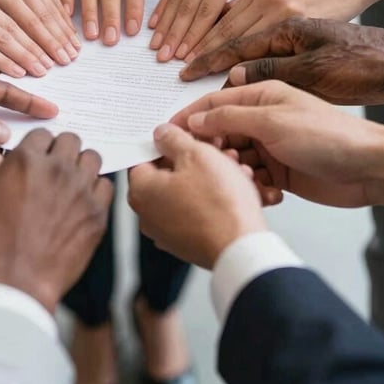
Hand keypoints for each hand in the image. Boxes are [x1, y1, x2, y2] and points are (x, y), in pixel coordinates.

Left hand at [0, 0, 80, 66]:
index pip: (25, 26)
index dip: (38, 48)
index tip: (46, 66)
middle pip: (43, 19)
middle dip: (56, 44)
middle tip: (66, 62)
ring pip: (51, 9)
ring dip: (64, 32)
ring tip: (73, 51)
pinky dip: (63, 16)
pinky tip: (69, 30)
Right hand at [0, 130, 113, 312]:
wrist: (13, 286)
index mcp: (25, 161)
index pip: (42, 133)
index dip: (37, 145)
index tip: (35, 156)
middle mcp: (57, 169)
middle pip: (71, 140)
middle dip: (61, 149)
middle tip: (53, 167)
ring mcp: (80, 191)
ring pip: (92, 158)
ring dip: (81, 165)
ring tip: (71, 181)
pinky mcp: (96, 214)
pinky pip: (106, 187)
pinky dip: (96, 189)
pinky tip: (83, 200)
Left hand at [128, 124, 266, 268]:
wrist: (242, 249)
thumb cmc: (219, 204)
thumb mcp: (196, 155)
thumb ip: (174, 139)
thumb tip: (162, 134)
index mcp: (141, 191)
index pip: (144, 157)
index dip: (167, 144)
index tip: (184, 138)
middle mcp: (148, 215)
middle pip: (166, 175)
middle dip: (192, 161)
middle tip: (214, 152)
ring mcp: (166, 232)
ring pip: (184, 192)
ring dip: (206, 178)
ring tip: (231, 170)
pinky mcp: (186, 244)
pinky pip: (195, 212)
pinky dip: (210, 200)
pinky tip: (233, 192)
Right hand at [148, 0, 310, 62]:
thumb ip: (246, 3)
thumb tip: (226, 34)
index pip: (208, 12)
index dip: (196, 38)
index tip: (187, 57)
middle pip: (187, 8)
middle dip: (174, 37)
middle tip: (164, 59)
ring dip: (165, 25)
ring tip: (155, 46)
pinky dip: (162, 6)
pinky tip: (155, 23)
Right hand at [171, 81, 383, 210]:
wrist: (369, 169)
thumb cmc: (328, 135)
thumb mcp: (272, 121)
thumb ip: (230, 117)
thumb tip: (194, 120)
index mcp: (262, 94)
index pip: (214, 102)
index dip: (190, 117)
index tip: (168, 133)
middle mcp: (262, 117)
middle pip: (220, 131)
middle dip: (212, 148)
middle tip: (210, 163)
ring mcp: (269, 145)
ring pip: (232, 157)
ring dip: (233, 170)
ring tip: (245, 178)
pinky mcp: (277, 170)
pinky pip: (249, 177)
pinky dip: (251, 186)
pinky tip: (265, 192)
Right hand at [181, 18, 383, 104]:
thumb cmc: (362, 64)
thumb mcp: (317, 74)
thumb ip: (273, 71)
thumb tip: (231, 75)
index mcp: (282, 23)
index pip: (233, 44)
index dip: (207, 60)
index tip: (184, 73)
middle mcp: (275, 6)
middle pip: (225, 28)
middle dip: (198, 45)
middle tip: (172, 60)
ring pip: (231, 18)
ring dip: (205, 34)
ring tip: (182, 46)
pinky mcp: (282, 0)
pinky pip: (242, 12)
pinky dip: (222, 24)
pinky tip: (211, 31)